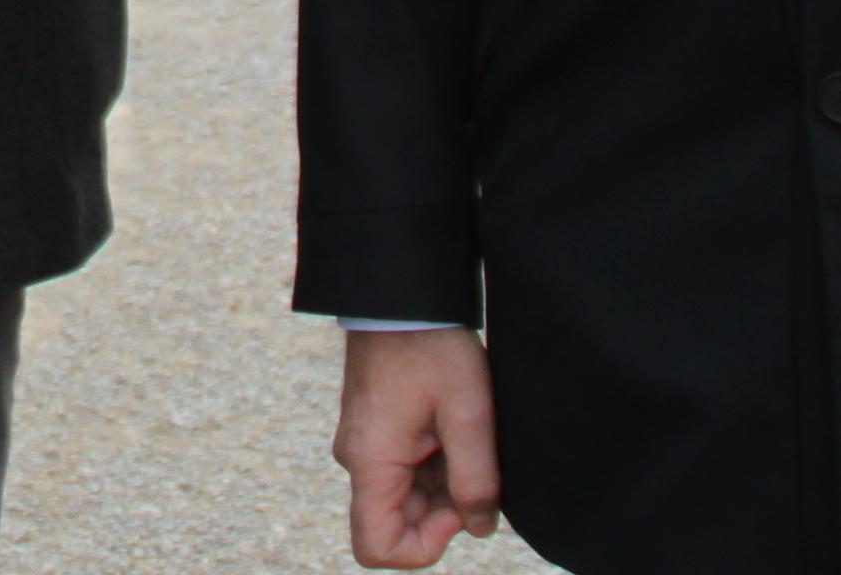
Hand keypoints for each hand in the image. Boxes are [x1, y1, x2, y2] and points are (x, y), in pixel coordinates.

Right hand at [334, 326, 501, 565]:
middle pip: (398, 522)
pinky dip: (437, 463)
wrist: (401, 293)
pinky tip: (455, 426)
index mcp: (371, 461)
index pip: (376, 547)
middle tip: (475, 460)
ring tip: (466, 435)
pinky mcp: (377, 430)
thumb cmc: (431, 345)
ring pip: (407, 496)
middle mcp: (360, 459)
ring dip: (445, 483)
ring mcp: (367, 444)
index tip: (459, 509)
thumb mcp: (467, 415)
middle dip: (445, 510)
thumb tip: (480, 527)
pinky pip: (405, 469)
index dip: (425, 547)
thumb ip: (475, 480)